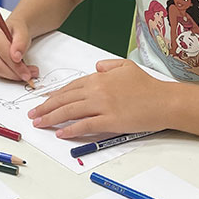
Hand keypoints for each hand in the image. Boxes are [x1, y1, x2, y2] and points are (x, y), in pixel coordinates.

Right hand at [0, 20, 37, 81]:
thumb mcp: (22, 31)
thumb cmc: (16, 30)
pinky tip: (18, 72)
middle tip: (28, 75)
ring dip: (12, 75)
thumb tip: (16, 56)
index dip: (15, 65)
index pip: (3, 54)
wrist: (12, 31)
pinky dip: (9, 75)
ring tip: (27, 73)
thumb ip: (21, 42)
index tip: (27, 72)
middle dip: (14, 73)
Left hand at [27, 59, 166, 137]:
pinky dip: (70, 129)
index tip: (43, 101)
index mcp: (99, 78)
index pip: (70, 86)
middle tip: (33, 114)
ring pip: (70, 111)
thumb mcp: (126, 66)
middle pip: (65, 99)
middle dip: (46, 107)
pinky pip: (85, 125)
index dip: (54, 95)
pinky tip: (60, 132)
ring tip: (39, 124)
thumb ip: (107, 65)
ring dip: (51, 118)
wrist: (165, 101)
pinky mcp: (110, 121)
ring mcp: (103, 105)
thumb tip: (96, 68)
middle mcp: (97, 90)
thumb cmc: (148, 85)